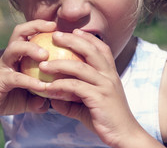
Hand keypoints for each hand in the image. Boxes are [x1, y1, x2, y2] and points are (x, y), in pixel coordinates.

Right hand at [0, 20, 55, 118]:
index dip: (42, 27)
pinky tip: (43, 87)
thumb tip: (58, 97)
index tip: (59, 26)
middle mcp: (9, 56)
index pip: (28, 34)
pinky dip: (30, 81)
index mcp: (17, 56)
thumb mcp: (29, 97)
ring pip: (15, 48)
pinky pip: (17, 77)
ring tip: (46, 55)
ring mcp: (3, 65)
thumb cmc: (7, 99)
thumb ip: (43, 95)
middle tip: (53, 28)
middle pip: (19, 32)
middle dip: (35, 26)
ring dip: (31, 48)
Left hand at [39, 30, 144, 146]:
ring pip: (80, 67)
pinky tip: (47, 88)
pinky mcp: (99, 98)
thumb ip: (70, 98)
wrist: (123, 136)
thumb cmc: (104, 118)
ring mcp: (105, 85)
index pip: (101, 48)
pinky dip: (59, 85)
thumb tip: (51, 96)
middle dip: (72, 40)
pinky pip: (75, 87)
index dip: (87, 37)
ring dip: (58, 64)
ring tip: (42, 64)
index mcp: (109, 73)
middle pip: (90, 50)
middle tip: (55, 35)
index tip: (73, 30)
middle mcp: (109, 75)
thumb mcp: (87, 103)